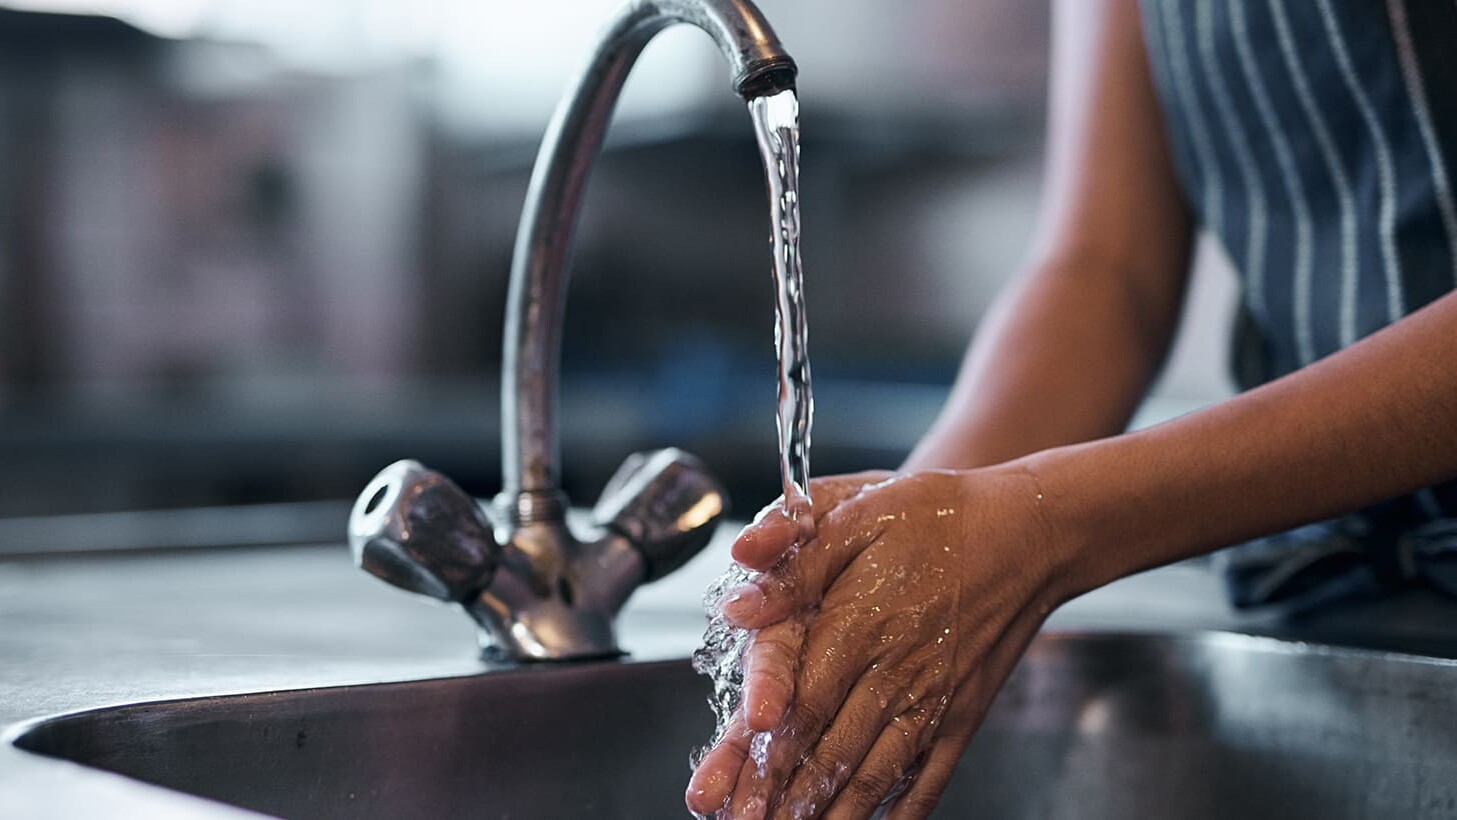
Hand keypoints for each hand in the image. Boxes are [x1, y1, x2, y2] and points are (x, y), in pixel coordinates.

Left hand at [687, 466, 1066, 818]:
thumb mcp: (858, 512)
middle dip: (778, 796)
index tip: (725, 789)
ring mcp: (932, 700)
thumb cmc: (938, 516)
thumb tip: (738, 599)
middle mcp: (895, 672)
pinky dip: (899, 811)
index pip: (799, 702)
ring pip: (872, 775)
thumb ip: (793, 559)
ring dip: (830, 814)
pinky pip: (927, 777)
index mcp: (859, 623)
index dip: (759, 751)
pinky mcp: (961, 715)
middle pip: (826, 751)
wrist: (1028, 532)